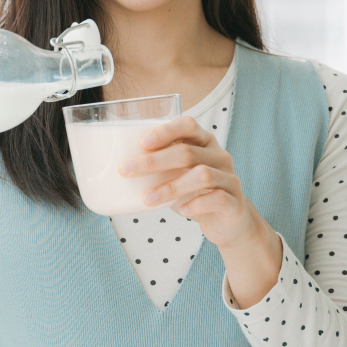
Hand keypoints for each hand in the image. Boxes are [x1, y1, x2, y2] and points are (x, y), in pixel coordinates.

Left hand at [119, 116, 281, 307]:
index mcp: (204, 142)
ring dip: (170, 187)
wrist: (228, 221)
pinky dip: (196, 204)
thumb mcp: (175, 175)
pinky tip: (181, 210)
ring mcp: (229, 178)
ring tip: (147, 199)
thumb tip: (111, 168)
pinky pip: (216, 198)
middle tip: (127, 170)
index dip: (165, 131)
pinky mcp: (234, 202)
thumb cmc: (194, 193)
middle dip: (153, 161)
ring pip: (201, 175)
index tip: (141, 142)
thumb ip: (156, 167)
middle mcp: (219, 156)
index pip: (188, 125)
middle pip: (187, 152)